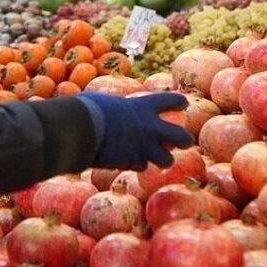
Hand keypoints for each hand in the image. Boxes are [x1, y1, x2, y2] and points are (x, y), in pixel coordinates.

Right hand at [76, 92, 193, 167]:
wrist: (80, 131)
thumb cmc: (87, 110)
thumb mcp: (103, 101)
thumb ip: (113, 105)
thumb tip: (103, 103)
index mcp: (143, 107)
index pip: (170, 100)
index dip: (179, 102)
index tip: (183, 103)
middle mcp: (150, 127)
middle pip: (180, 136)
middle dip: (185, 140)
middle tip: (186, 142)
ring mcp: (143, 147)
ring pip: (166, 159)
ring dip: (163, 160)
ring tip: (160, 160)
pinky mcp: (133, 162)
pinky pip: (140, 166)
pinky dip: (135, 165)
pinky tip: (128, 162)